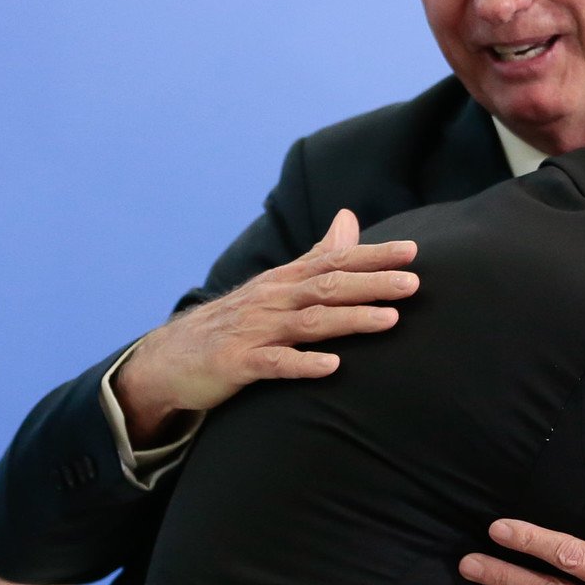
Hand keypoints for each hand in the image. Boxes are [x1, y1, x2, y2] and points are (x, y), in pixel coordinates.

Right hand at [111, 209, 418, 443]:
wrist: (171, 357)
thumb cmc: (236, 321)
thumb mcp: (277, 285)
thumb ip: (316, 255)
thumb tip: (350, 218)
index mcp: (285, 281)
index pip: (335, 261)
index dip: (373, 255)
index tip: (412, 251)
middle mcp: (272, 300)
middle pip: (327, 287)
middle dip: (371, 284)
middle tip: (413, 283)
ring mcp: (255, 331)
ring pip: (309, 323)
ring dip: (350, 320)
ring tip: (390, 321)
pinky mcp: (238, 364)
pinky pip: (275, 364)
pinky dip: (303, 364)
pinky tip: (332, 367)